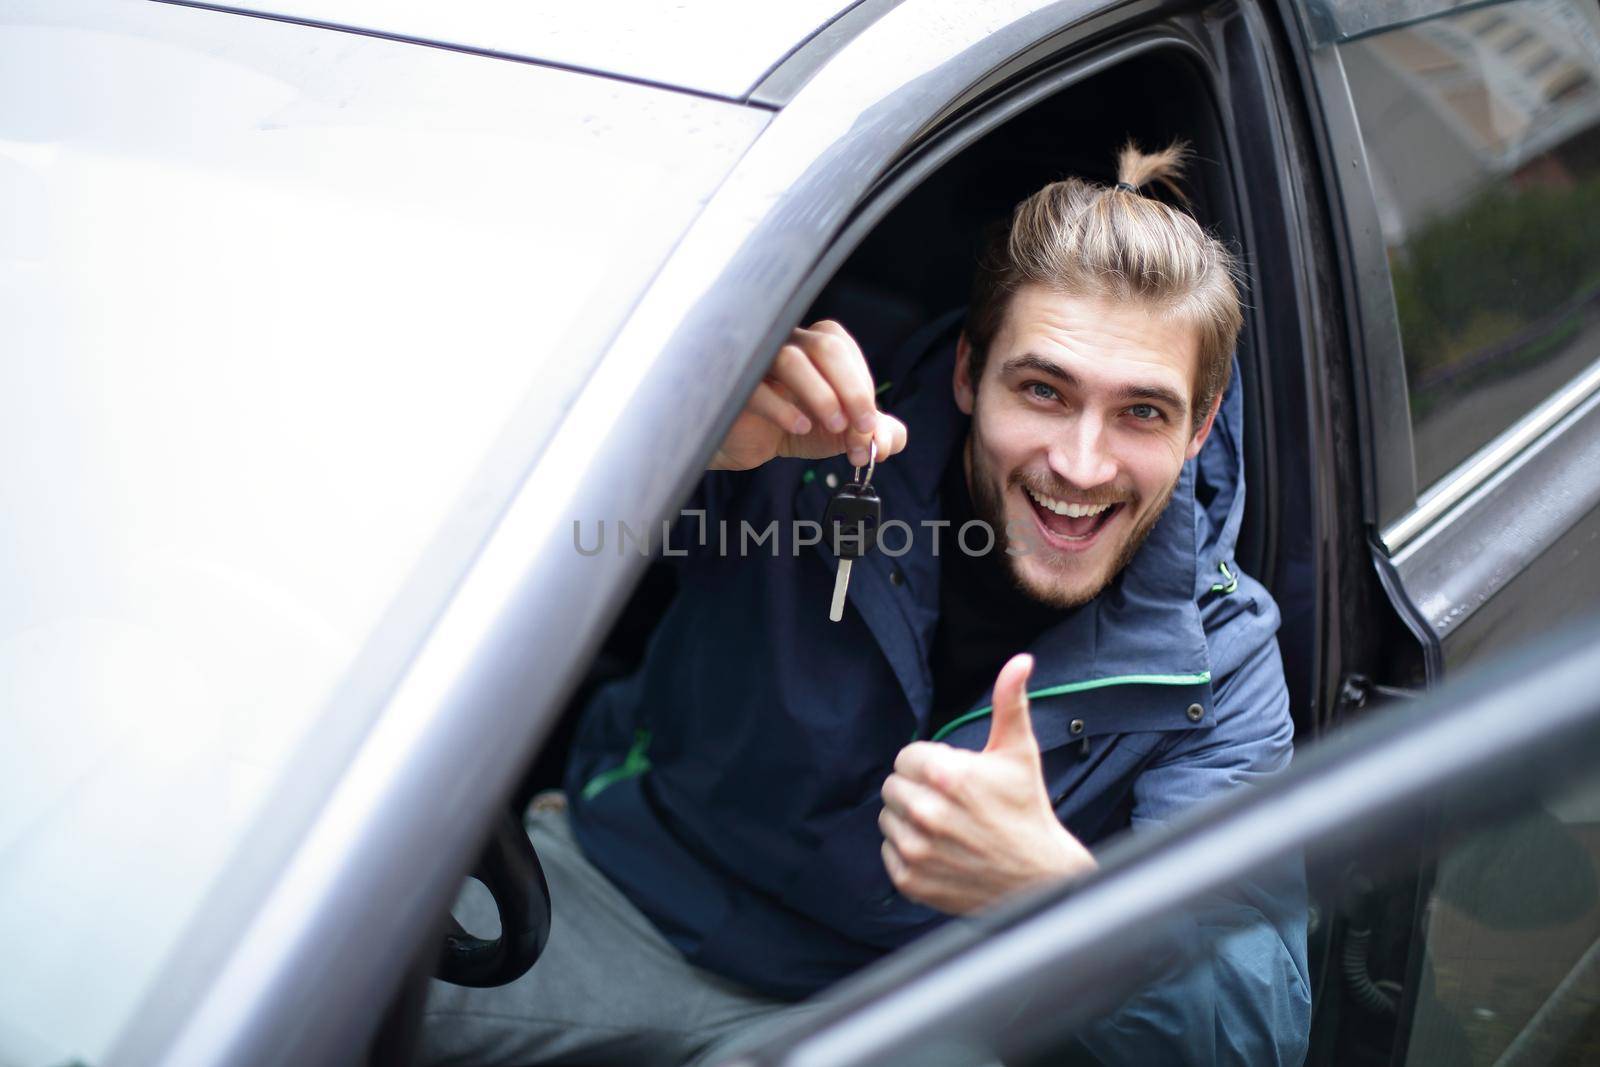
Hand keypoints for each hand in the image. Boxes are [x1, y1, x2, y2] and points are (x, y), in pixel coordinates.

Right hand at [711, 320, 907, 471]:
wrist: (750, 443)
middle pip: (825, 346)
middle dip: (851, 388)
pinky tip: (799, 427)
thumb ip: (874, 433)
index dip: (862, 390)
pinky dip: (783, 408)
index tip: (869, 429)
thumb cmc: (795, 424)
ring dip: (821, 394)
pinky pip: (756, 388)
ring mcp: (757, 360)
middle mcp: (787, 342)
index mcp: (816, 344)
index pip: (845, 351)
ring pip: (790, 358)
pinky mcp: (735, 386)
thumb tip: (889, 440)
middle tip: (861, 426)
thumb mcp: (842, 433)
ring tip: (834, 426)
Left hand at [879, 653, 1097, 913]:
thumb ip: (1010, 702)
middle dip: (917, 789)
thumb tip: (1020, 660)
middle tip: (949, 802)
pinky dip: (907, 851)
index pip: (906, 757)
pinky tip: (939, 850)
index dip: (928, 764)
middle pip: (893, 786)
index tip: (952, 778)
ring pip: (888, 818)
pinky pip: (887, 852)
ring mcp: (916, 850)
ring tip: (945, 826)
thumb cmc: (1027, 809)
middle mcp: (926, 813)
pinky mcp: (911, 880)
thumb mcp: (1018, 752)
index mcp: (947, 775)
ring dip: (909, 820)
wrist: (1039, 877)